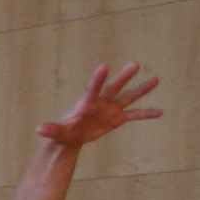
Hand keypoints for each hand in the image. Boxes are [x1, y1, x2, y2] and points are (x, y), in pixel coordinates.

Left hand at [39, 62, 160, 149]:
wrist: (72, 136)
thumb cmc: (62, 132)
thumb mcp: (56, 133)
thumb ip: (50, 130)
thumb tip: (39, 129)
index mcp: (85, 103)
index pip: (92, 89)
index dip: (98, 79)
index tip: (104, 66)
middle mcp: (101, 103)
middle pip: (114, 87)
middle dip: (123, 76)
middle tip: (135, 63)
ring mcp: (110, 109)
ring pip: (128, 97)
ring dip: (141, 90)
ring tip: (156, 79)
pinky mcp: (117, 118)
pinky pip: (134, 115)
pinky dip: (146, 114)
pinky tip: (160, 112)